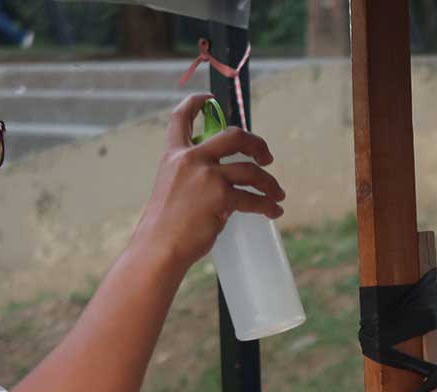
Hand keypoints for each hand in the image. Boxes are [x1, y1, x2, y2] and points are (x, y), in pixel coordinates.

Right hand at [133, 94, 286, 273]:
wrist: (160, 246)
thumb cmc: (165, 226)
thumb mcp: (171, 188)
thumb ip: (190, 177)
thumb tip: (221, 183)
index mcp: (174, 155)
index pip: (181, 117)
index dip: (198, 103)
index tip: (211, 99)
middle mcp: (191, 159)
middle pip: (234, 136)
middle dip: (256, 144)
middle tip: (267, 158)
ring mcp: (208, 177)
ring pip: (251, 170)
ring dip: (269, 182)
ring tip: (277, 194)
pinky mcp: (222, 198)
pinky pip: (253, 199)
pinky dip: (267, 205)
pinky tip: (273, 211)